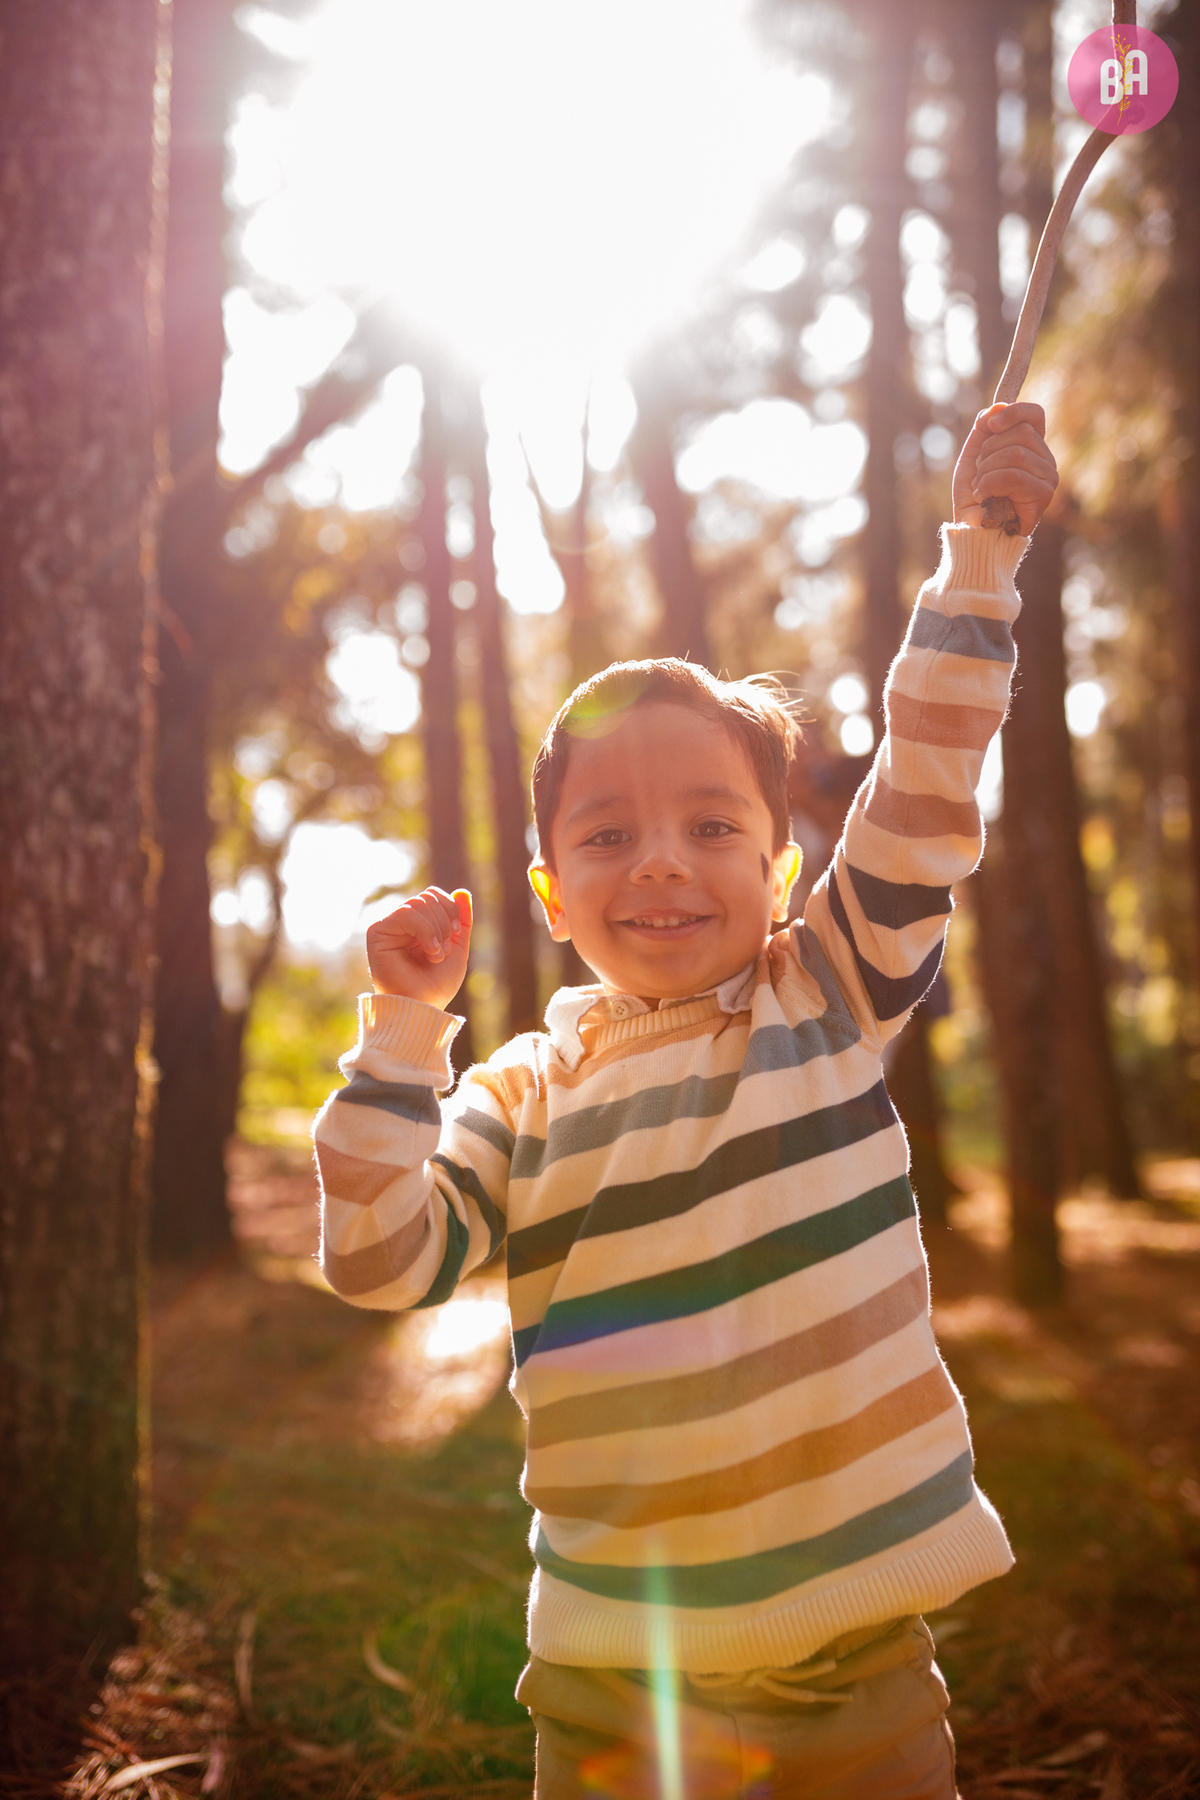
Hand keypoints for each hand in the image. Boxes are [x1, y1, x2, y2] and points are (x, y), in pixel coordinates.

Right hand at [366, 887, 472, 1007]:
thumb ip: (461, 920)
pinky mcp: (378, 932)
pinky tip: (430, 951)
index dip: (450, 908)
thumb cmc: (437, 984)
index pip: (433, 895)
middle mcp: (401, 924)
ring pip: (417, 903)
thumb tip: (462, 891)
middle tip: (445, 950)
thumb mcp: (457, 947)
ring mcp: (389, 927)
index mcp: (418, 925)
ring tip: (437, 954)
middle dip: (444, 921)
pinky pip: (405, 913)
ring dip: (436, 929)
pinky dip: (425, 930)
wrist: (423, 1006)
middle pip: (427, 896)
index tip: (457, 932)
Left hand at [952, 402, 1057, 536]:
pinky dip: (990, 485)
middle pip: (1020, 432)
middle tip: (980, 475)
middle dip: (988, 452)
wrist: (972, 533)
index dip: (1012, 412)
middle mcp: (1045, 459)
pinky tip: (985, 499)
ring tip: (982, 490)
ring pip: (1015, 454)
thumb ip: (984, 430)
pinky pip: (1013, 475)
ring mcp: (1048, 477)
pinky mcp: (1044, 495)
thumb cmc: (975, 498)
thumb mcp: (973, 457)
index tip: (989, 426)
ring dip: (986, 472)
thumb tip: (998, 405)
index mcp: (1031, 447)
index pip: (1034, 414)